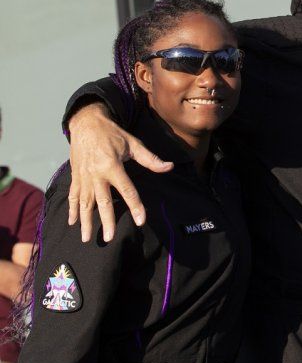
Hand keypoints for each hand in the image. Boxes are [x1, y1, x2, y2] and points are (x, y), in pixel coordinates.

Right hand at [68, 103, 172, 241]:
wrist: (86, 123)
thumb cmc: (112, 134)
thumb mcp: (133, 143)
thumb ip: (150, 159)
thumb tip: (169, 167)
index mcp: (112, 166)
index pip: (127, 190)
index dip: (135, 206)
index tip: (141, 221)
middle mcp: (96, 174)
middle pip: (103, 202)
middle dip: (106, 221)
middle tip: (109, 238)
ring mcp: (83, 177)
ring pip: (85, 203)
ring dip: (86, 221)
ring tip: (86, 238)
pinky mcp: (75, 176)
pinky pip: (73, 195)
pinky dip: (72, 209)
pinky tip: (73, 222)